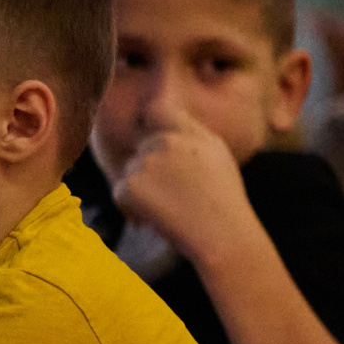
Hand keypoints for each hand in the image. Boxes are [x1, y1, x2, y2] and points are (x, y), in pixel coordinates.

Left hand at [109, 111, 261, 267]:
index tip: (150, 134)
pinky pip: (120, 193)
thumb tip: (167, 122)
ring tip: (168, 207)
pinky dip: (130, 208)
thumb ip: (192, 134)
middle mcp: (166, 142)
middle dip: (150, 167)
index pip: (157, 109)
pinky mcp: (129, 185)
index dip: (149, 122)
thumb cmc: (224, 200)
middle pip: (143, 146)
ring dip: (141, 188)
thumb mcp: (218, 155)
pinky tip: (154, 217)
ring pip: (131, 169)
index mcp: (189, 133)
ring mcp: (146, 162)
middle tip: (171, 194)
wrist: (221, 233)